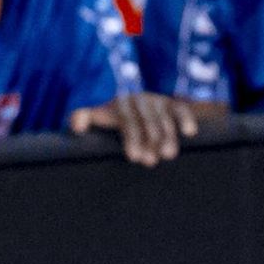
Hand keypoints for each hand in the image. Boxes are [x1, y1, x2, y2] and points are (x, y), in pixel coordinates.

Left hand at [69, 93, 199, 167]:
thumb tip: (75, 124)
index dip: (122, 133)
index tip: (131, 156)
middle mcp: (134, 102)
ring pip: (159, 118)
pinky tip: (189, 133)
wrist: (147, 117)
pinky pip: (181, 110)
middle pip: (137, 120)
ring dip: (164, 135)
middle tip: (146, 161)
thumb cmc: (119, 133)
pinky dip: (185, 120)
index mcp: (114, 108)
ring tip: (168, 155)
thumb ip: (85, 121)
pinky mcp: (173, 105)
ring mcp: (154, 102)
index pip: (113, 117)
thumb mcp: (101, 128)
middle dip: (142, 139)